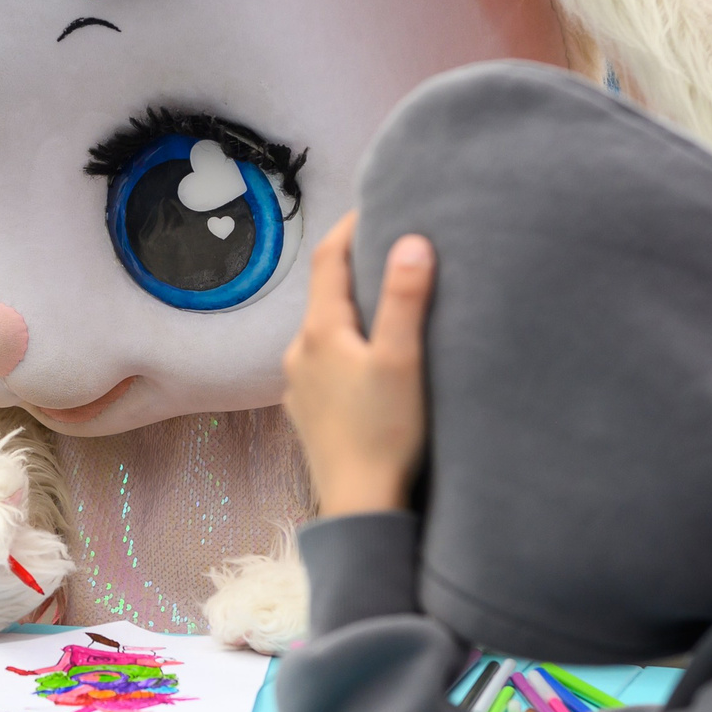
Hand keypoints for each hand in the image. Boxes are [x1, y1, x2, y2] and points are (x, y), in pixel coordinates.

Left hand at [281, 212, 433, 517]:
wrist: (359, 507)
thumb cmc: (385, 435)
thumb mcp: (403, 361)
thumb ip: (406, 300)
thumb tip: (411, 241)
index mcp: (321, 333)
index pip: (328, 260)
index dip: (350, 227)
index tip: (376, 204)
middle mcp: (299, 355)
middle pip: (325, 295)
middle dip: (354, 269)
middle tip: (389, 247)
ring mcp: (300, 387)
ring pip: (324, 332)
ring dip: (350, 312)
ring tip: (385, 304)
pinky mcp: (309, 415)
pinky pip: (325, 366)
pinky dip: (346, 350)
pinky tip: (369, 362)